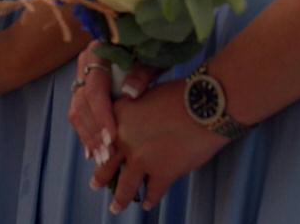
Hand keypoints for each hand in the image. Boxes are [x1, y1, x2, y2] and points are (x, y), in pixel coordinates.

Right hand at [68, 44, 160, 164]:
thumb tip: (131, 94)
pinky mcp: (85, 89)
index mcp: (98, 52)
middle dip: (94, 133)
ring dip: (88, 136)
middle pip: (81, 103)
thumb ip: (142, 73)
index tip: (113, 138)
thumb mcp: (152, 59)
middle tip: (107, 156)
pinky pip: (79, 113)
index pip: (94, 89)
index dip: (102, 116)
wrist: (146, 39)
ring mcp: (82, 76)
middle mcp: (84, 64)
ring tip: (101, 158)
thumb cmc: (152, 50)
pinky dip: (86, 132)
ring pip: (77, 110)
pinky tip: (93, 151)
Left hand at [92, 80, 226, 213]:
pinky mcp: (163, 173)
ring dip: (120, 199)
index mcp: (118, 116)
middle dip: (101, 178)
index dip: (99, 150)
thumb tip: (134, 122)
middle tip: (95, 186)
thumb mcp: (146, 92)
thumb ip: (134, 110)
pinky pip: (153, 192)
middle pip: (107, 164)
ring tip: (116, 207)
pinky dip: (150, 200)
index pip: (102, 137)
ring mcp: (141, 159)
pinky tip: (148, 204)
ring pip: (126, 186)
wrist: (204, 104)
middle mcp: (123, 140)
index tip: (97, 157)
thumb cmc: (180, 93)